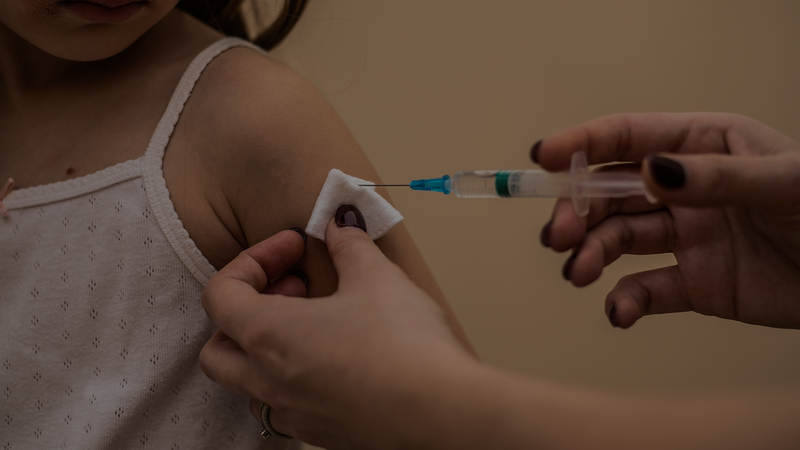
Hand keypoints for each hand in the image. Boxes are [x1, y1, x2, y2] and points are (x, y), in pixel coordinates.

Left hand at [199, 206, 470, 448]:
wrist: (441, 412)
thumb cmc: (403, 347)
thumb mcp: (377, 276)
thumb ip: (350, 245)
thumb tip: (340, 227)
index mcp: (268, 336)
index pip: (220, 295)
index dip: (251, 261)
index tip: (293, 249)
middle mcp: (268, 381)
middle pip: (217, 348)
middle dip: (244, 312)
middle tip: (292, 290)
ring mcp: (293, 413)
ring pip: (247, 385)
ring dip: (264, 350)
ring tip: (313, 326)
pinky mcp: (322, 433)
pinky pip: (285, 407)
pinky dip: (294, 379)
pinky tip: (336, 361)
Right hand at [535, 113, 799, 328]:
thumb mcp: (784, 183)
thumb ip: (716, 177)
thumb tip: (650, 169)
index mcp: (701, 146)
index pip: (627, 137)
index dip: (581, 144)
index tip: (542, 158)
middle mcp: (683, 189)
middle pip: (609, 193)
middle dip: (577, 211)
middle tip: (559, 234)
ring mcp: (685, 236)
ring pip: (618, 240)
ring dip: (590, 255)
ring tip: (579, 273)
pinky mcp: (692, 283)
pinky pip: (645, 290)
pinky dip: (624, 301)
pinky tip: (619, 312)